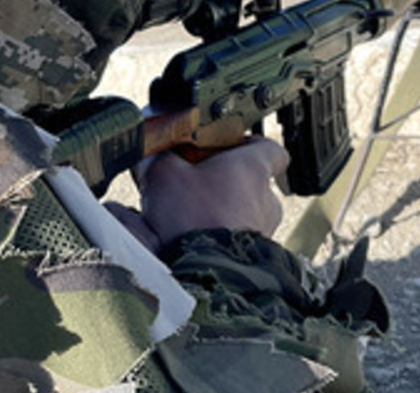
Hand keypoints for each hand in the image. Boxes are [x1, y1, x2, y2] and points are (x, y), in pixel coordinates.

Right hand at [106, 137, 287, 251]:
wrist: (206, 275)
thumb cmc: (193, 219)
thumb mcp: (162, 175)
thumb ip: (157, 159)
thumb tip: (147, 154)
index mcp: (252, 169)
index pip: (271, 149)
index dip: (250, 145)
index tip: (232, 145)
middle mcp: (265, 201)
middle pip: (250, 183)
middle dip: (222, 184)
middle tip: (192, 185)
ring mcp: (262, 233)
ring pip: (242, 215)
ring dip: (217, 214)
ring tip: (184, 218)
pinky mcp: (253, 261)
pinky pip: (234, 242)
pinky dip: (215, 239)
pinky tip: (186, 242)